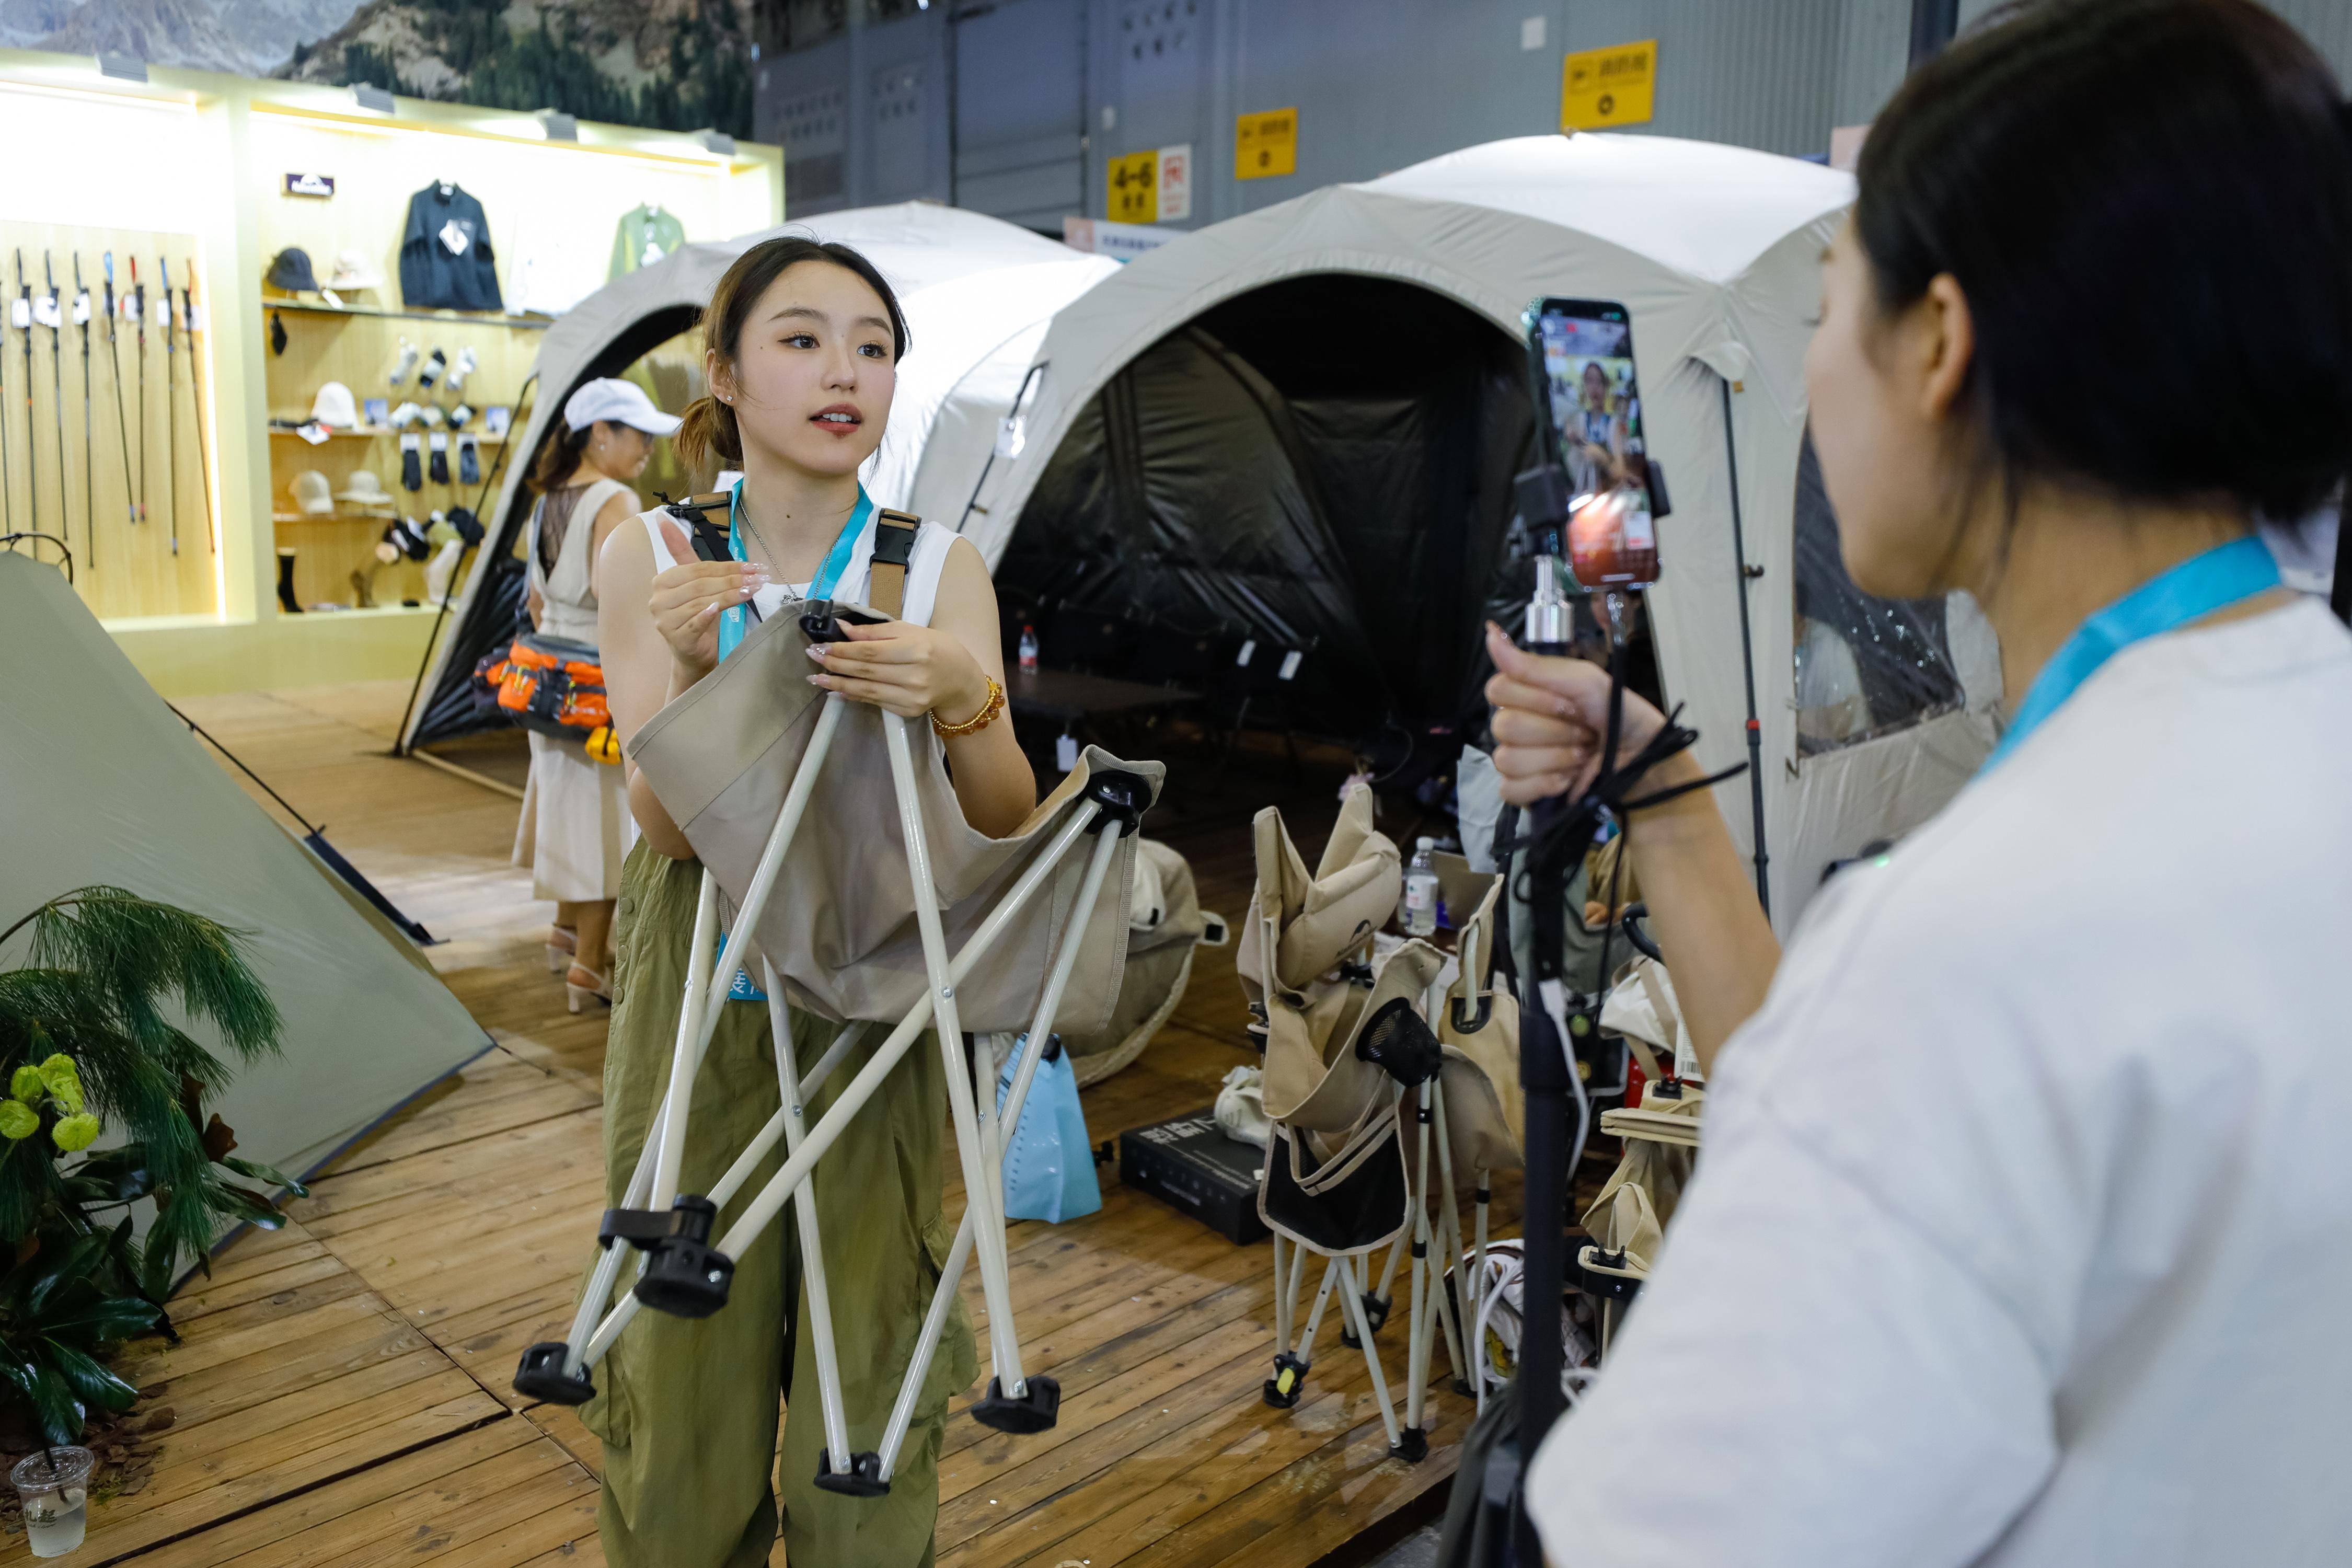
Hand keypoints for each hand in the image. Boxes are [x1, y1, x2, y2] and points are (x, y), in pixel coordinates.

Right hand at [651, 517, 766, 677]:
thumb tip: (664, 517)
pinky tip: (719, 609)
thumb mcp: (695, 583)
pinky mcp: (676, 638)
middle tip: (760, 578)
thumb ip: (682, 552)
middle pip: (701, 584)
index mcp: (662, 581)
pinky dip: (707, 614)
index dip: (727, 566)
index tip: (753, 566)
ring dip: (731, 595)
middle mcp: (658, 599)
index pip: (697, 569)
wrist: (694, 654)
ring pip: (701, 601)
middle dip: (733, 579)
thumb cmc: (697, 615)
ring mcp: (665, 620)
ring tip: (753, 591)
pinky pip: (694, 622)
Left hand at [806, 617, 990, 722]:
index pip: (871, 651)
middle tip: (813, 656)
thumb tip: (844, 628)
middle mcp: (916, 675)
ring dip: (837, 684)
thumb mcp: (911, 630)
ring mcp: (912, 697)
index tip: (821, 644)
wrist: (961, 680)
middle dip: (835, 663)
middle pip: (866, 670)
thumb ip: (877, 631)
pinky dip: (852, 695)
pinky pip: (874, 701)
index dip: (843, 649)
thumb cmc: (937, 648)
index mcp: (918, 649)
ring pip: (866, 690)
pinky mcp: (908, 711)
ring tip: (816, 677)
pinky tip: (836, 689)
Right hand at [1482, 621, 1665, 805]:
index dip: (1536, 699)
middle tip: (1583, 732)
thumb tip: (1490, 634)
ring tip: (1581, 756)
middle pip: (1504, 726)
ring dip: (1554, 759)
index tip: (1570, 704)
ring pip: (1507, 759)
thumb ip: (1536, 665)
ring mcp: (1518, 760)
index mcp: (1527, 695)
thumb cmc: (1619, 716)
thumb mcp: (1585, 681)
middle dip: (1553, 731)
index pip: (1498, 690)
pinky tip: (1567, 780)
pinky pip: (1511, 789)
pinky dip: (1544, 786)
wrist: (1643, 759)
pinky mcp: (1524, 791)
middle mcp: (1517, 726)